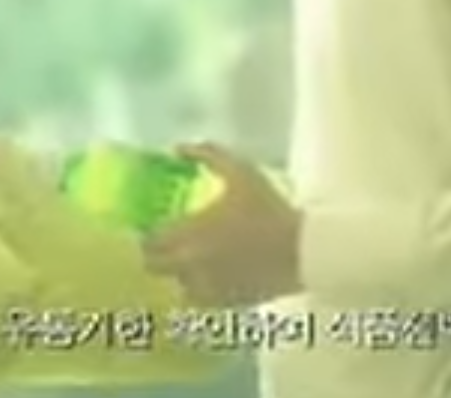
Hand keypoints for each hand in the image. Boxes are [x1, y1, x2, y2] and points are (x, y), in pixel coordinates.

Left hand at [141, 142, 302, 306]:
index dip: (146, 235)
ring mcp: (210, 287)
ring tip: (187, 264)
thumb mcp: (240, 172)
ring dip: (177, 276)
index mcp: (190, 232)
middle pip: (155, 268)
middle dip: (155, 257)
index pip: (150, 241)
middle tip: (164, 247)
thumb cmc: (268, 208)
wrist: (304, 250)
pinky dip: (200, 292)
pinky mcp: (228, 302)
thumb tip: (178, 147)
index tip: (152, 227)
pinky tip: (210, 278)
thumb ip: (207, 155)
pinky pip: (202, 302)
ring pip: (177, 287)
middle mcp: (192, 263)